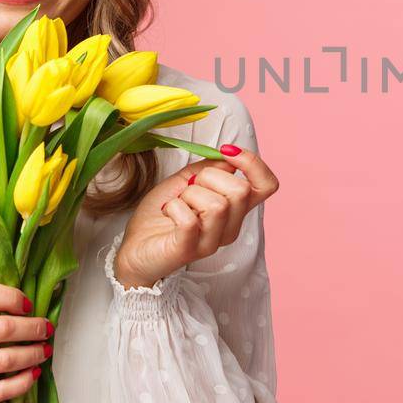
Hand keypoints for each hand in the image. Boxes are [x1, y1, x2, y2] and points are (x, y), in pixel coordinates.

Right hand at [0, 281, 53, 402]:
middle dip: (33, 328)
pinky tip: (32, 373)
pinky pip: (0, 389)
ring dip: (33, 354)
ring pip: (5, 360)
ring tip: (44, 350)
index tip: (27, 305)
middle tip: (46, 328)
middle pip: (1, 329)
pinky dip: (23, 382)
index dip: (10, 296)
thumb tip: (25, 302)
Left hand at [114, 145, 281, 288]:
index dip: (253, 163)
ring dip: (189, 194)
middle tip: (188, 187)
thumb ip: (208, 168)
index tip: (227, 152)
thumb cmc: (161, 215)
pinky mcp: (189, 250)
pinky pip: (190, 221)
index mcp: (234, 209)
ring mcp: (211, 242)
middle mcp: (229, 228)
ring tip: (177, 202)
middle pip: (240, 191)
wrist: (136, 248)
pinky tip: (168, 211)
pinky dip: (174, 207)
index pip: (267, 185)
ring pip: (217, 205)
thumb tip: (226, 157)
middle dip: (209, 177)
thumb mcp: (185, 180)